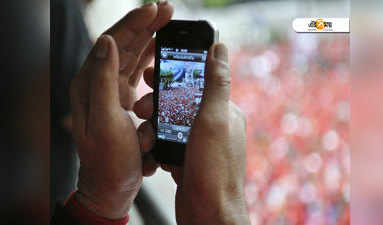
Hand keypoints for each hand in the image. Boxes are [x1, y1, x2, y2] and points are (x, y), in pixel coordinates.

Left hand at [69, 2, 172, 219]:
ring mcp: (113, 90)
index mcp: (90, 84)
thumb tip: (106, 41)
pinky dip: (151, 57)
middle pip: (124, 44)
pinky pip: (138, 71)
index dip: (134, 23)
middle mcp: (99, 82)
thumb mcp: (105, 121)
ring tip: (166, 21)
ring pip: (132, 55)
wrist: (112, 185)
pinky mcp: (125, 99)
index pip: (112, 43)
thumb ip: (103, 80)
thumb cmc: (108, 159)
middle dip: (145, 24)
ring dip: (149, 36)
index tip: (154, 9)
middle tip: (166, 9)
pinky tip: (161, 49)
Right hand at [134, 43, 249, 224]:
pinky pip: (169, 144)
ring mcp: (201, 145)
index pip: (198, 84)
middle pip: (181, 104)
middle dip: (158, 103)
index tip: (152, 70)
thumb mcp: (213, 119)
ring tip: (143, 132)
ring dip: (154, 125)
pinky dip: (158, 145)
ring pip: (172, 124)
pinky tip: (150, 150)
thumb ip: (215, 83)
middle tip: (139, 105)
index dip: (174, 76)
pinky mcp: (190, 160)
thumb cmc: (213, 168)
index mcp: (224, 113)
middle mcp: (214, 127)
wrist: (207, 214)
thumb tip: (219, 48)